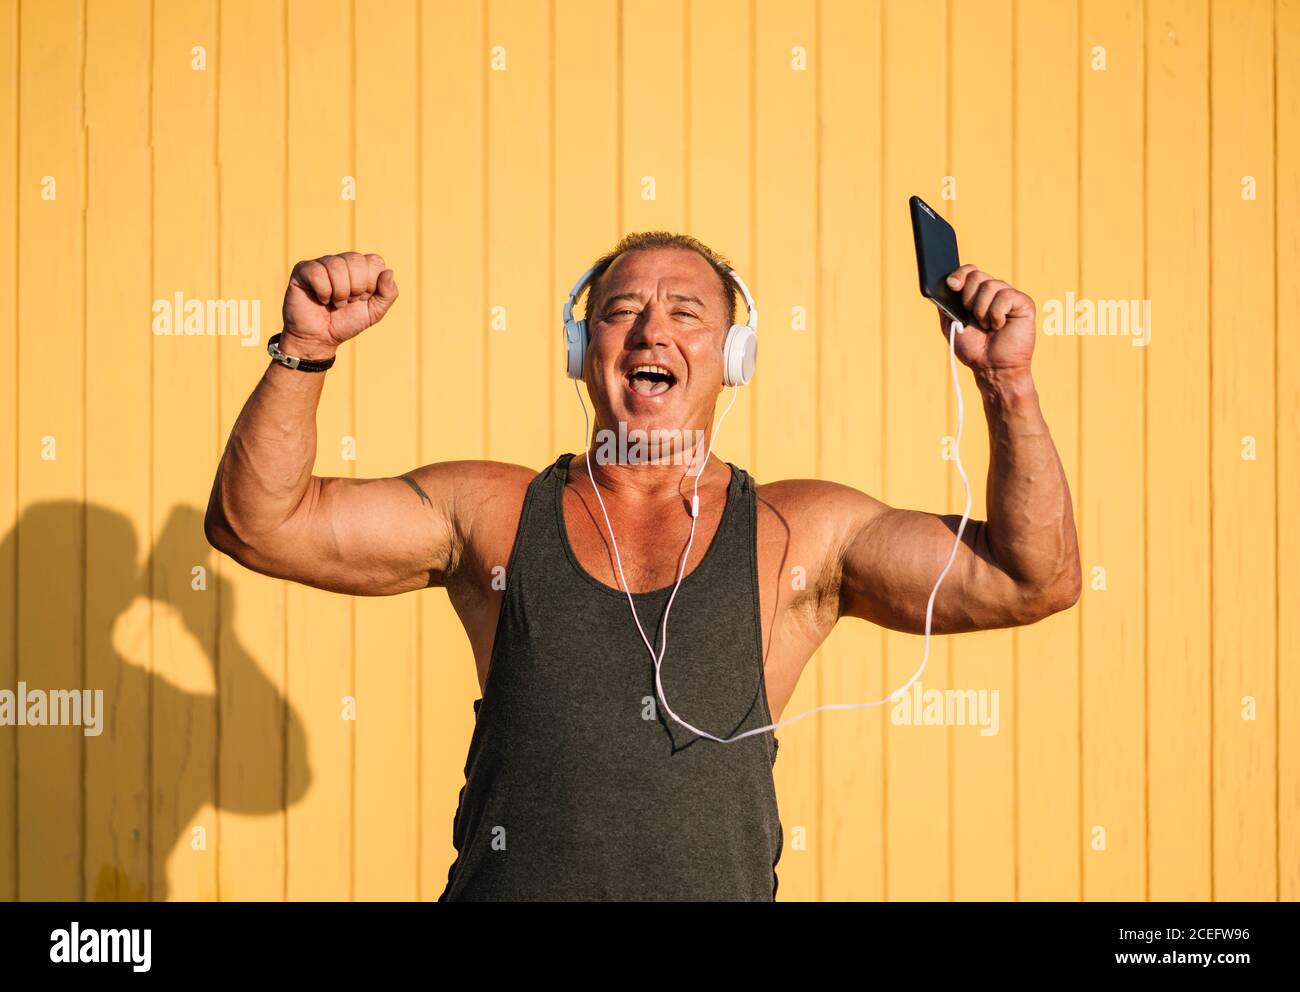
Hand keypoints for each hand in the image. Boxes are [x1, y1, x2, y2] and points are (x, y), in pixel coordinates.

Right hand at [281, 252, 398, 357]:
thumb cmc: (346, 323)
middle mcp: (342, 261)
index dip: (371, 283)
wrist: (319, 339)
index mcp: (360, 268)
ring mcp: (322, 263)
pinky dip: (323, 292)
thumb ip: (388, 294)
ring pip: (336, 265)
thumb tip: (389, 271)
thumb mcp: (374, 312)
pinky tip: (320, 299)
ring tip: (335, 303)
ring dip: (339, 292)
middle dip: (356, 288)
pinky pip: (317, 273)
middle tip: (348, 302)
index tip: (362, 298)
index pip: (374, 261)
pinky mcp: (303, 270)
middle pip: (356, 260)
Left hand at [937, 264, 1034, 372]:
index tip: (952, 285)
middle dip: (968, 298)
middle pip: (976, 275)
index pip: (969, 271)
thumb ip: (945, 303)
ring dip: (982, 311)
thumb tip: (944, 283)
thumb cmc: (973, 348)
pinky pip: (1005, 296)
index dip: (960, 274)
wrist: (991, 367)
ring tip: (987, 326)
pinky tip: (1000, 326)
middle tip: (973, 317)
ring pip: (989, 286)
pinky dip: (996, 314)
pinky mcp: (1023, 303)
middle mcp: (993, 292)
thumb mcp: (950, 323)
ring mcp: (1009, 296)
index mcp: (976, 294)